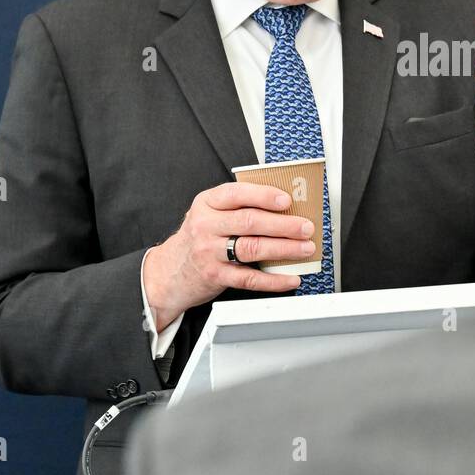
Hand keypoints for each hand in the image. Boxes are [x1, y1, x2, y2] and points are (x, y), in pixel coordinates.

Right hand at [143, 182, 315, 327]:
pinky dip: (274, 280)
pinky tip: (290, 277)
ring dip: (284, 249)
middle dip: (284, 224)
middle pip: (250, 222)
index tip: (287, 200)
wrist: (168, 271)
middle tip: (306, 227)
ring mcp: (209, 252)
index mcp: (207, 203)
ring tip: (305, 248)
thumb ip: (238, 207)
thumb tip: (284, 207)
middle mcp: (206, 225)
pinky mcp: (215, 276)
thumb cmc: (199, 237)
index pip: (238, 194)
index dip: (264, 196)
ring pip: (252, 248)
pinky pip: (249, 278)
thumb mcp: (210, 213)